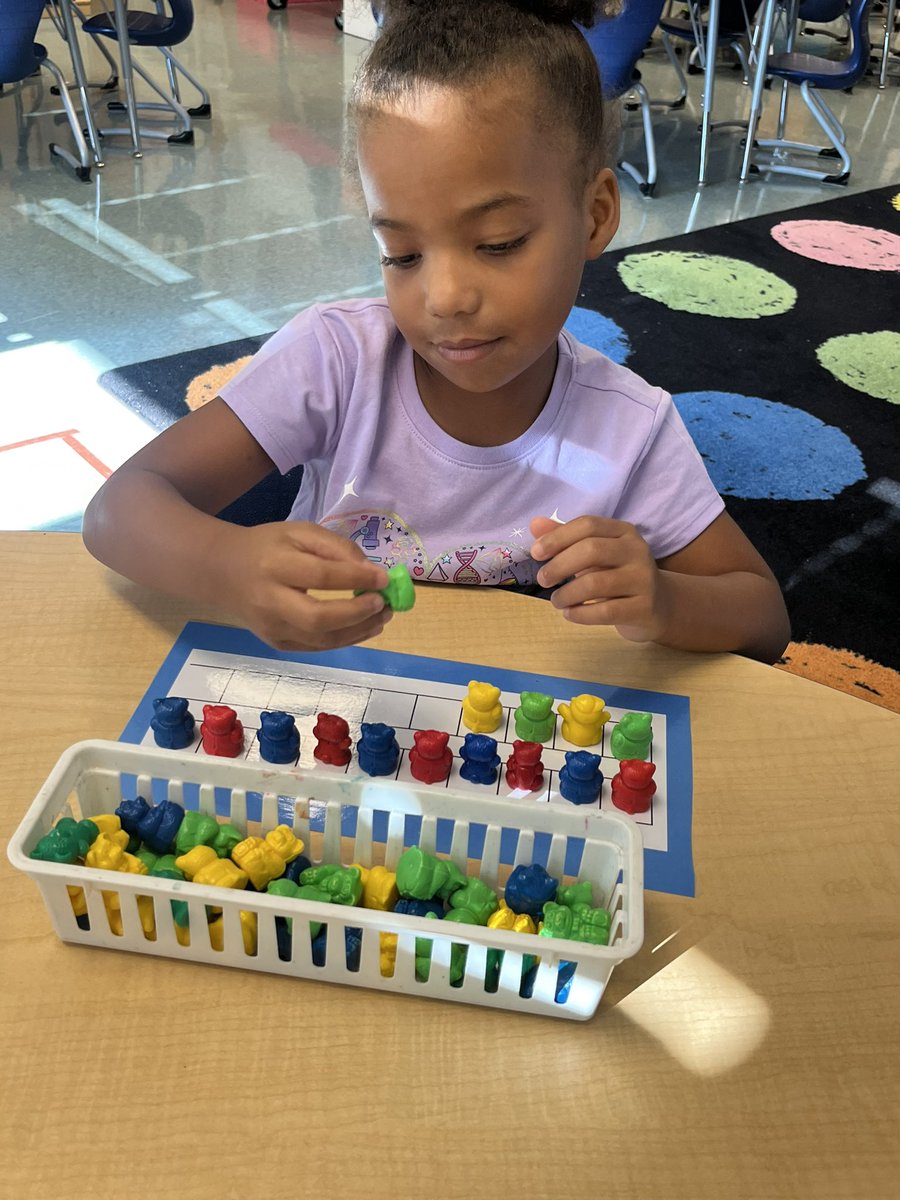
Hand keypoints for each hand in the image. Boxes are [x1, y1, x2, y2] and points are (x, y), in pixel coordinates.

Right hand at [221, 520, 392, 650]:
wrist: (223, 573)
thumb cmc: (268, 548)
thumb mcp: (300, 533)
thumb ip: (336, 547)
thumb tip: (371, 572)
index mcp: (274, 565)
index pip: (320, 576)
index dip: (355, 578)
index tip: (384, 578)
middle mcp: (269, 601)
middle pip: (318, 618)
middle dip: (357, 613)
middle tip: (383, 603)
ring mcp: (271, 628)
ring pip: (321, 640)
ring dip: (359, 631)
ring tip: (383, 617)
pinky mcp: (277, 644)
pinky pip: (317, 647)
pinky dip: (345, 639)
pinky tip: (364, 627)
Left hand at [529, 515, 668, 642]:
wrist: (658, 607)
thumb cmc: (618, 575)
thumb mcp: (595, 554)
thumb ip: (566, 539)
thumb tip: (534, 524)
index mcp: (624, 532)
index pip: (588, 525)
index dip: (558, 537)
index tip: (535, 553)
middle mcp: (637, 551)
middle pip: (592, 550)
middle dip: (559, 565)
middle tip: (542, 580)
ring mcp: (643, 580)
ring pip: (596, 583)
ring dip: (567, 594)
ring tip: (556, 601)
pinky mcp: (644, 608)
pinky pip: (605, 611)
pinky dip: (580, 614)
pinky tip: (570, 614)